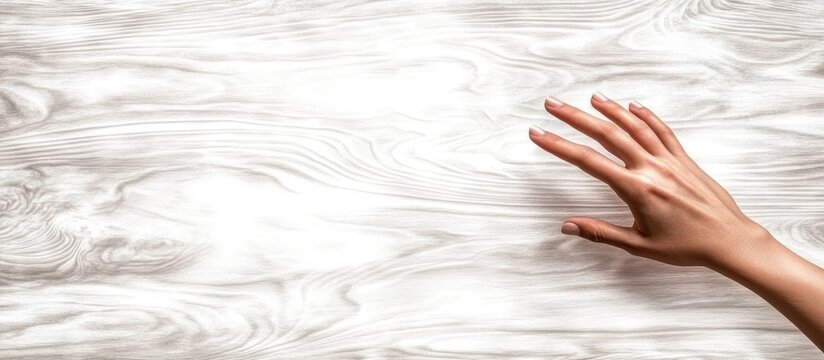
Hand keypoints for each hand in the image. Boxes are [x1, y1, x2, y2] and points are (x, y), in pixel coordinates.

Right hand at [528, 92, 771, 267]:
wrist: (729, 240)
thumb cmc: (687, 246)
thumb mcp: (638, 244)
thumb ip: (600, 232)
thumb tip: (567, 226)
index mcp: (637, 190)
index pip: (588, 162)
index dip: (559, 146)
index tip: (539, 134)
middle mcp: (652, 169)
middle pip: (607, 134)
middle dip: (575, 117)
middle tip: (553, 105)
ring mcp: (669, 161)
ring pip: (635, 126)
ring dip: (610, 110)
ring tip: (590, 99)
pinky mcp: (684, 160)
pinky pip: (663, 131)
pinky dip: (646, 116)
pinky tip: (632, 106)